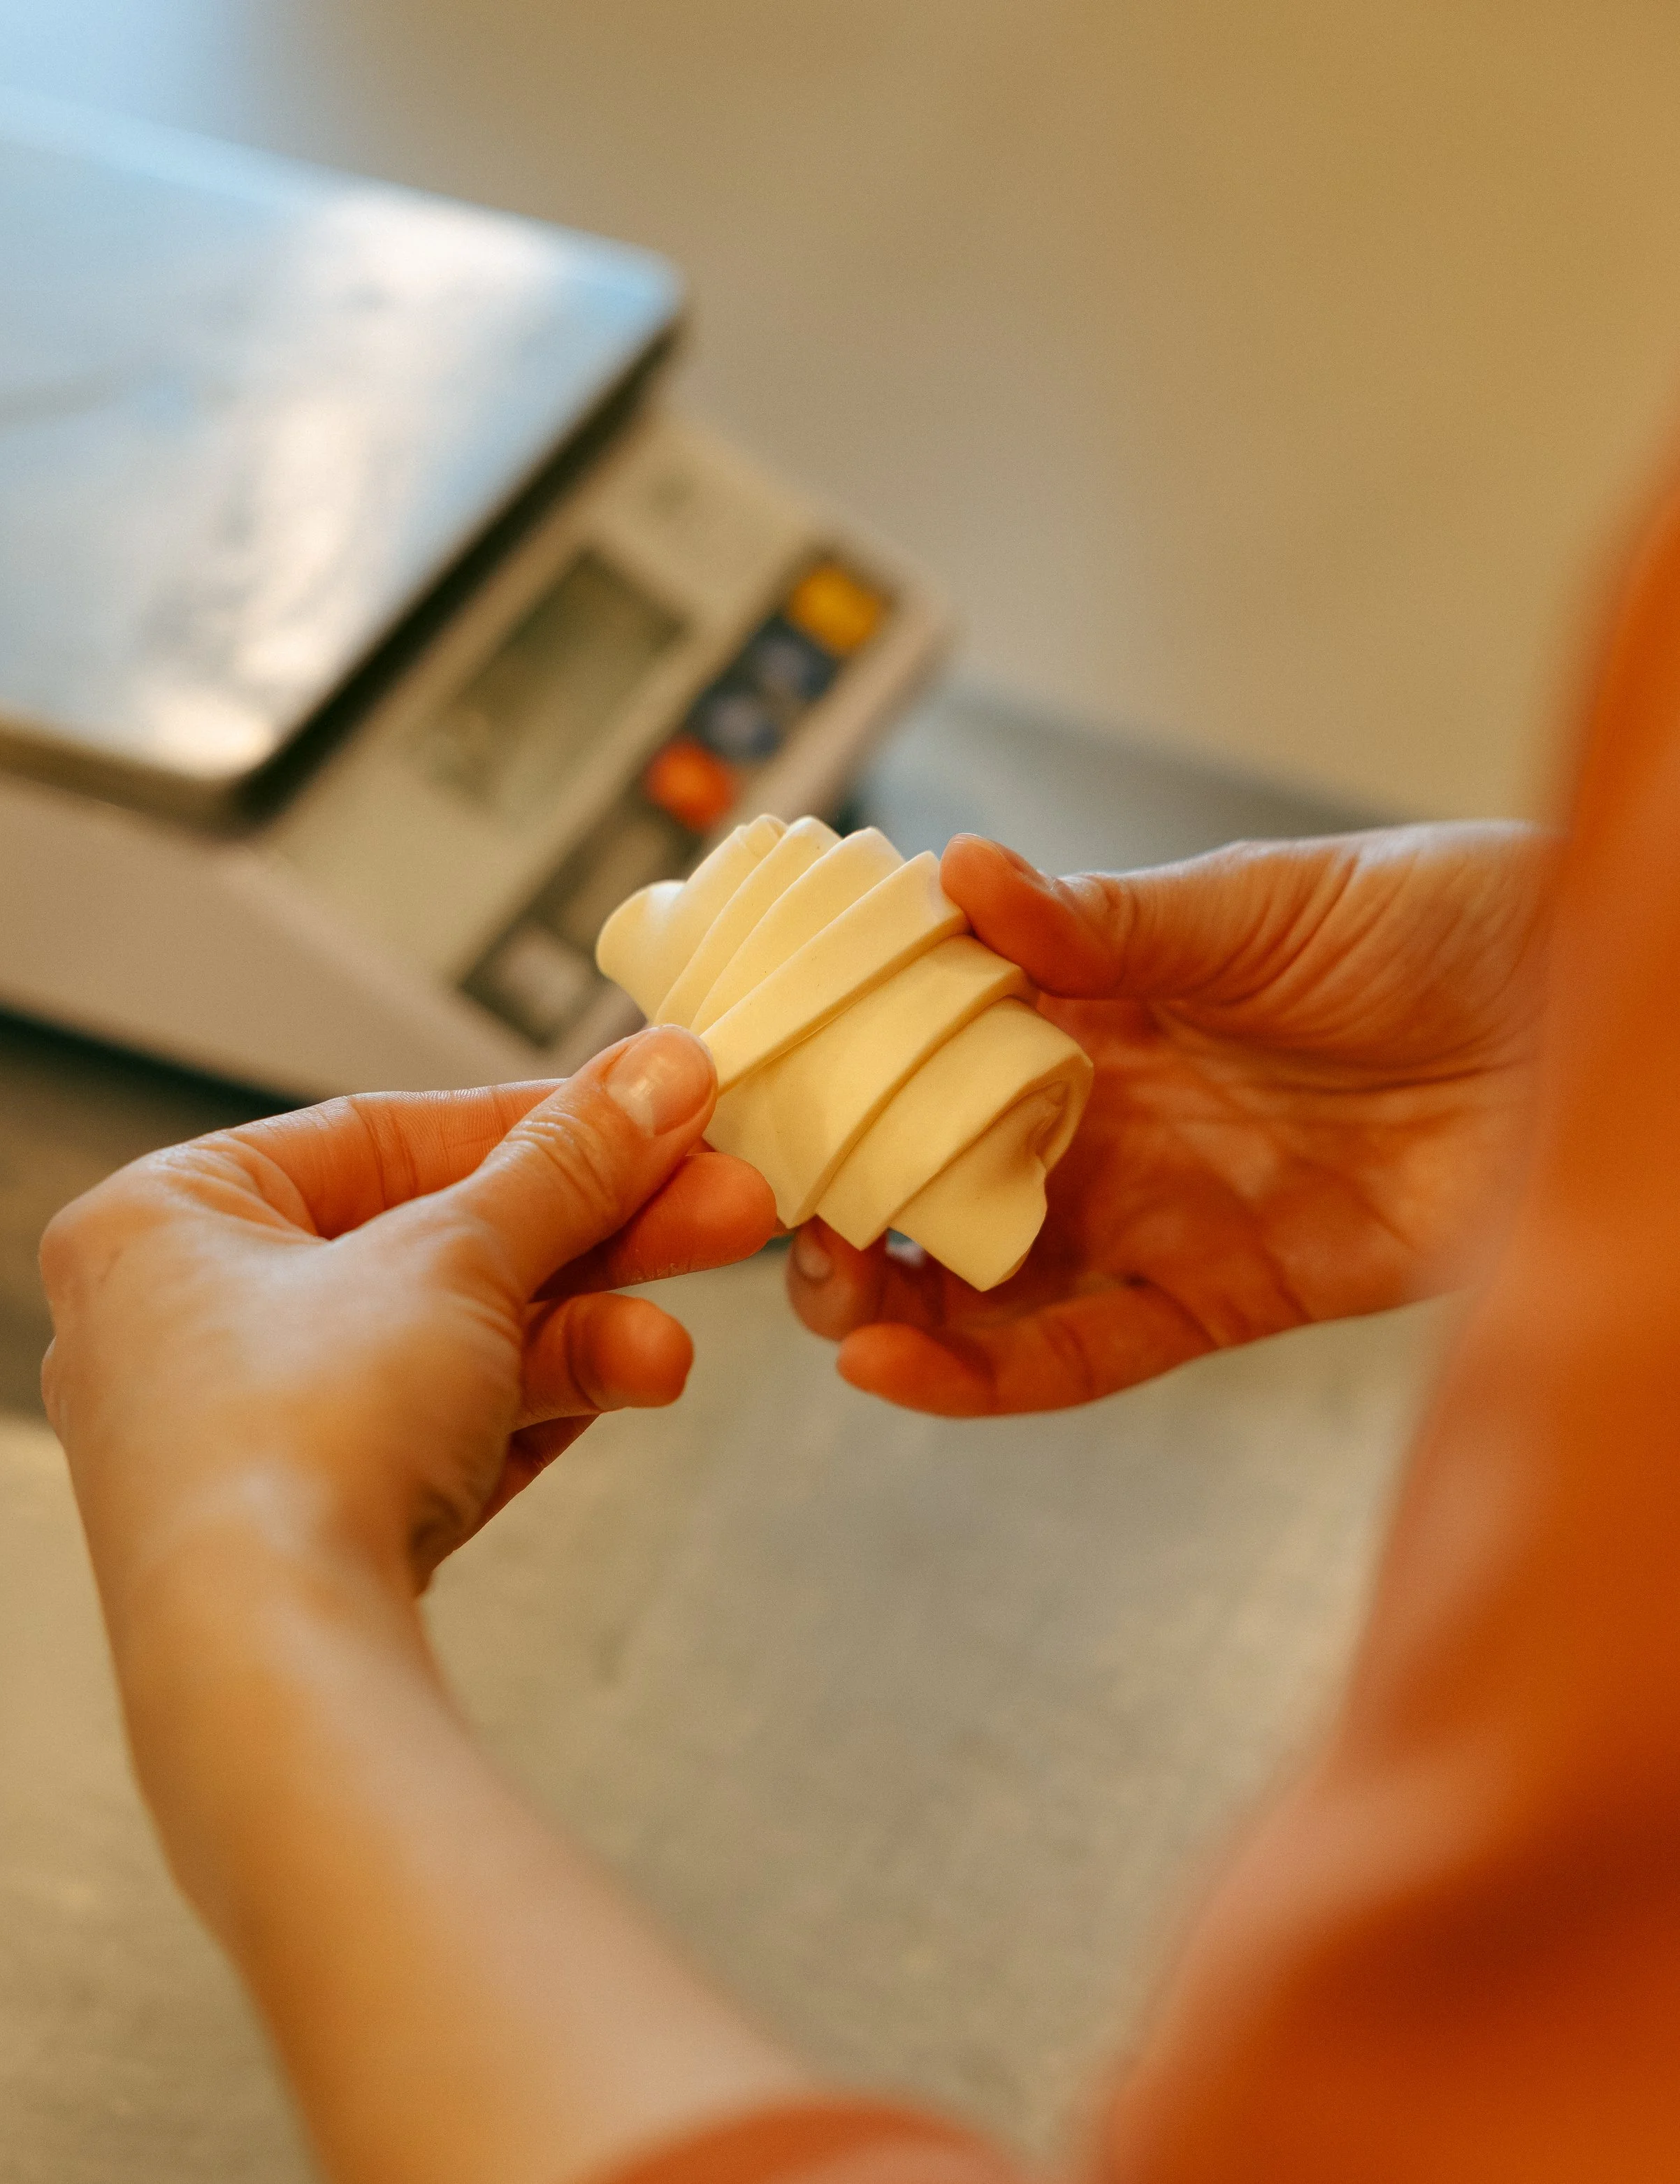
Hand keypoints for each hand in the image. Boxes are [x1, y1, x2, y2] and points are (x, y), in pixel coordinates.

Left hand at [40, 1032, 810, 2183]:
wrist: (273, 1678)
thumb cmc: (293, 1445)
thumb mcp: (458, 1258)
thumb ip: (567, 1163)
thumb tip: (660, 1073)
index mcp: (166, 1220)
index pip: (385, 1133)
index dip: (541, 1120)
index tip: (657, 1109)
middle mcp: (188, 1325)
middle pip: (436, 1240)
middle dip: (596, 1229)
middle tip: (722, 1201)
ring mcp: (249, 1437)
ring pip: (452, 1344)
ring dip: (585, 1328)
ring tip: (682, 1338)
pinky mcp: (312, 1529)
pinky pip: (443, 1430)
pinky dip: (539, 1404)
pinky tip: (638, 1377)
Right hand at [789, 823, 1553, 1415]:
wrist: (1584, 1021)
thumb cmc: (1430, 925)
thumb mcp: (1254, 905)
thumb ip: (1104, 919)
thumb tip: (952, 871)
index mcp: (1086, 1005)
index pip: (922, 1046)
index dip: (833, 1071)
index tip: (742, 1088)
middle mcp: (1099, 1116)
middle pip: (929, 1178)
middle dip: (837, 1204)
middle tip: (768, 1215)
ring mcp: (1151, 1212)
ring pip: (983, 1283)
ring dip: (889, 1303)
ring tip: (817, 1303)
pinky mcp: (1219, 1298)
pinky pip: (1085, 1352)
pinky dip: (988, 1376)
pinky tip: (899, 1371)